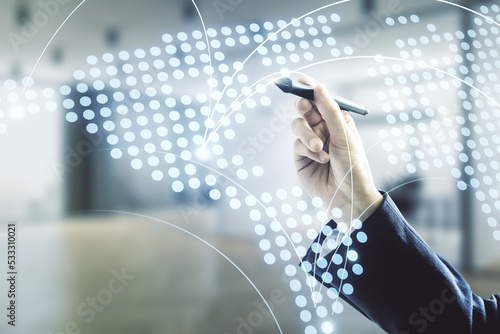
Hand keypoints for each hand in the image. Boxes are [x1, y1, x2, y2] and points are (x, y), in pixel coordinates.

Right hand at [291, 77, 382, 228]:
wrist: (347, 197)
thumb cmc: (353, 166)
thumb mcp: (344, 135)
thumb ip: (329, 111)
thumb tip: (319, 87)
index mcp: (336, 121)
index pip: (321, 100)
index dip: (310, 89)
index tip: (301, 81)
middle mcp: (322, 129)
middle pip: (305, 110)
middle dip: (303, 108)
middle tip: (303, 107)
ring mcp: (310, 143)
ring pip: (298, 126)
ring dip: (307, 135)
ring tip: (320, 148)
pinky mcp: (301, 157)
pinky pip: (297, 145)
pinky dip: (308, 150)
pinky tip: (321, 159)